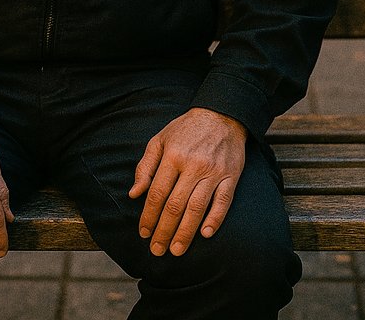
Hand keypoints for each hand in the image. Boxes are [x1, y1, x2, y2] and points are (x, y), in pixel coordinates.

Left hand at [129, 108, 246, 257]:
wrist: (221, 115)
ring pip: (197, 207)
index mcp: (173, 156)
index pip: (157, 193)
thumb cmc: (186, 129)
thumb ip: (145, 167)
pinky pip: (223, 201)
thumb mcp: (159, 139)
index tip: (143, 233)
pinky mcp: (231, 176)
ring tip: (176, 250)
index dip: (149, 215)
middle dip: (164, 230)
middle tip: (157, 250)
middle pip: (175, 205)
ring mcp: (213, 171)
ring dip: (186, 232)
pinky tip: (205, 234)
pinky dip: (215, 219)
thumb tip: (134, 193)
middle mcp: (193, 165)